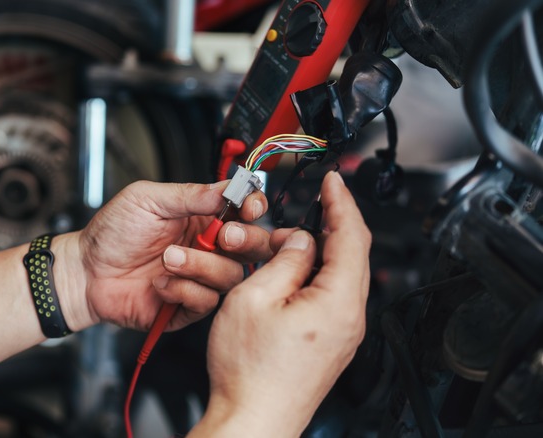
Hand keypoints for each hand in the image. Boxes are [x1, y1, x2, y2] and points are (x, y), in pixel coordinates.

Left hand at [57, 180, 271, 331]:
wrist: (85, 272)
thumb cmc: (111, 233)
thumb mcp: (147, 199)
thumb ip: (189, 194)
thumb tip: (227, 188)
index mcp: (202, 218)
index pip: (245, 211)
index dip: (253, 208)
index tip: (248, 207)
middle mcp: (207, 248)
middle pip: (252, 247)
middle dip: (245, 240)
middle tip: (224, 236)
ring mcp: (199, 278)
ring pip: (230, 276)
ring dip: (201, 265)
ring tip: (168, 258)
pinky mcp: (187, 307)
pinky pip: (206, 301)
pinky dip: (183, 290)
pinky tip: (159, 284)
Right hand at [190, 172, 370, 436]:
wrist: (252, 420)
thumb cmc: (249, 371)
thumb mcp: (254, 297)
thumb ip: (284, 260)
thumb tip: (301, 241)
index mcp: (338, 301)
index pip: (351, 235)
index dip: (341, 201)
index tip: (333, 180)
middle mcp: (349, 319)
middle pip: (350, 254)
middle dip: (323, 227)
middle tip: (294, 218)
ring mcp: (342, 334)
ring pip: (337, 276)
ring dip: (312, 254)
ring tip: (277, 251)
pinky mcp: (330, 345)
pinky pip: (329, 297)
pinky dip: (311, 277)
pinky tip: (286, 276)